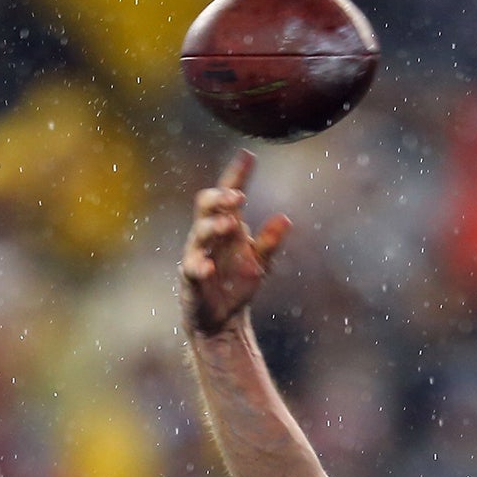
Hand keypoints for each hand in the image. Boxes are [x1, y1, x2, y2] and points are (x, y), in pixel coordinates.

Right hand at [179, 150, 290, 336]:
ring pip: (198, 233)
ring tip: (230, 225)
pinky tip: (210, 268)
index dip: (237, 175)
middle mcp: (209, 235)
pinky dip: (200, 266)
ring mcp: (197, 254)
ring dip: (213, 227)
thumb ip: (270, 241)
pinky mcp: (190, 278)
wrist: (223, 320)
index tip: (248, 156)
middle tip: (239, 197)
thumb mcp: (259, 262)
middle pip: (206, 205)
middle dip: (220, 198)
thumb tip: (286, 219)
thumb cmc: (237, 285)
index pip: (229, 194)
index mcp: (227, 226)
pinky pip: (192, 268)